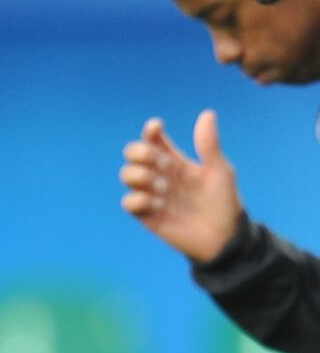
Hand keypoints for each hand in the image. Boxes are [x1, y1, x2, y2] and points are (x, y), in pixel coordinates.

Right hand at [118, 110, 241, 261]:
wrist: (225, 239)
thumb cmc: (224, 203)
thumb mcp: (220, 171)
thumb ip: (208, 144)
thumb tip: (207, 113)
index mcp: (175, 161)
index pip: (153, 139)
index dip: (150, 131)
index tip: (156, 127)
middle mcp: (159, 175)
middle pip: (133, 154)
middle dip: (141, 153)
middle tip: (163, 164)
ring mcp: (151, 195)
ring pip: (127, 175)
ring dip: (141, 176)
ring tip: (164, 188)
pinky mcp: (146, 215)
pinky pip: (128, 202)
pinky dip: (139, 199)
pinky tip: (159, 205)